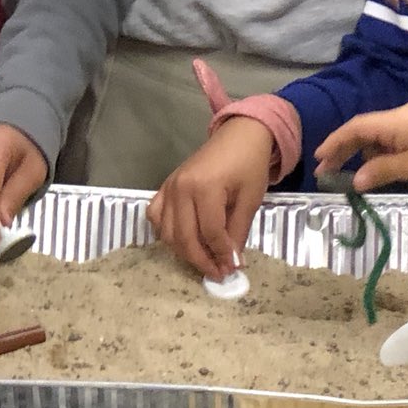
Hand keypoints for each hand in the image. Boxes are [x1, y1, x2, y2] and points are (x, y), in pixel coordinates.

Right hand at [147, 117, 272, 279]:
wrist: (239, 135)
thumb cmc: (250, 163)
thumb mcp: (250, 198)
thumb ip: (238, 231)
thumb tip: (233, 262)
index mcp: (204, 188)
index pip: (210, 233)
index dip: (221, 255)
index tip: (233, 269)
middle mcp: (180, 188)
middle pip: (185, 237)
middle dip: (201, 260)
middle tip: (218, 273)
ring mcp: (169, 187)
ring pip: (167, 232)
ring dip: (184, 251)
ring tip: (205, 260)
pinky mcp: (165, 186)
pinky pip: (156, 217)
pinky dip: (167, 233)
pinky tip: (184, 240)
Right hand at [314, 102, 407, 191]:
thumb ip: (381, 171)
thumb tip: (355, 181)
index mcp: (394, 120)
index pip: (356, 127)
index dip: (335, 141)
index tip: (318, 158)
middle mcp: (399, 116)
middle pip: (364, 131)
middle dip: (344, 149)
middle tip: (327, 171)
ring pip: (378, 137)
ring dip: (363, 155)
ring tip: (355, 178)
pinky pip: (392, 140)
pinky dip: (380, 155)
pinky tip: (379, 171)